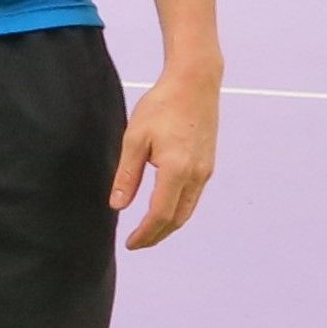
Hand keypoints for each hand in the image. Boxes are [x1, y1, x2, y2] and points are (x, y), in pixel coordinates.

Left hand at [112, 60, 218, 248]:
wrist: (195, 83)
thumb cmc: (161, 106)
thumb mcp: (135, 138)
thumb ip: (127, 174)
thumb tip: (118, 205)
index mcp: (177, 171)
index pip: (160, 215)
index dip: (145, 234)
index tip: (130, 244)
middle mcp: (197, 175)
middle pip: (177, 219)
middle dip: (157, 236)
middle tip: (137, 243)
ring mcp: (206, 171)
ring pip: (188, 210)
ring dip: (169, 225)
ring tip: (148, 232)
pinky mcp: (208, 164)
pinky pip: (194, 197)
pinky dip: (178, 210)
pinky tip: (164, 209)